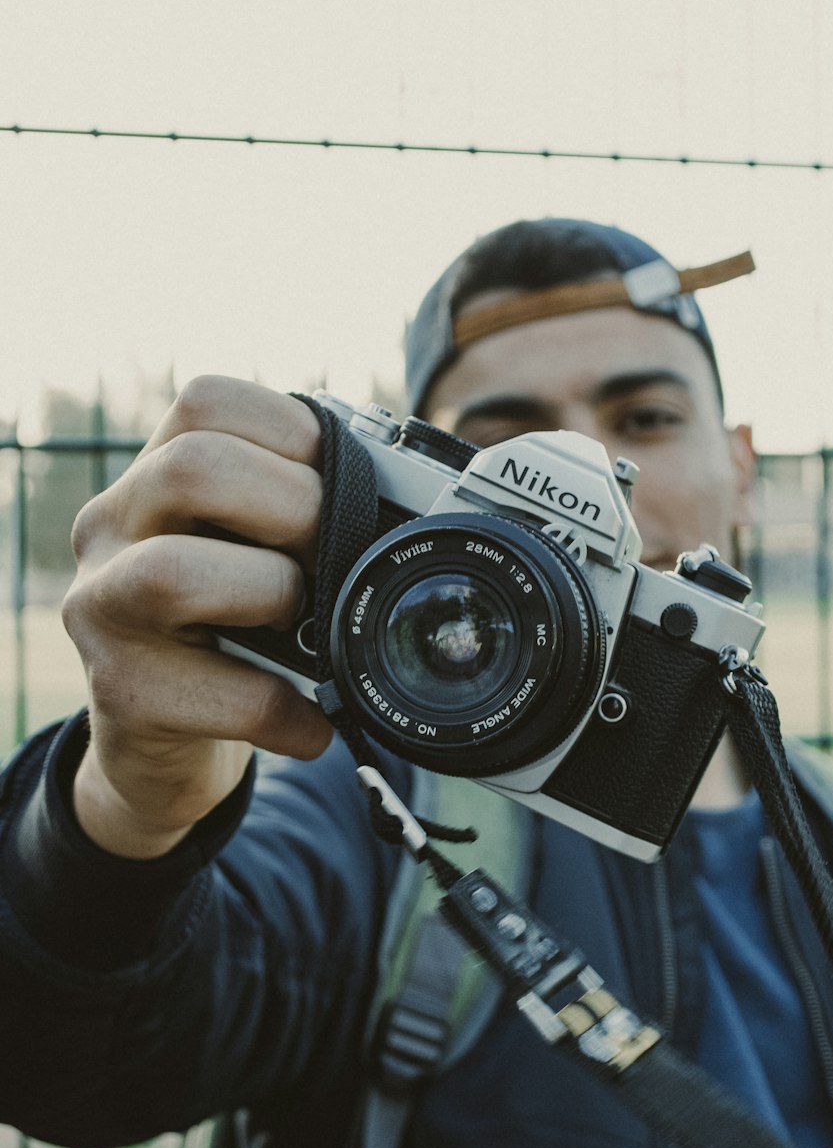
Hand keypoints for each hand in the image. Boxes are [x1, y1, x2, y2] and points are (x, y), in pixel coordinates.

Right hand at [62, 376, 333, 857]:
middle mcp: (111, 528)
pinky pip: (216, 690)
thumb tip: (415, 496)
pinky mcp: (120, 694)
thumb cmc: (229, 631)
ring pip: (173, 572)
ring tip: (306, 629)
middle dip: (293, 507)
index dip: (294, 432)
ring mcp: (101, 610)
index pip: (207, 402)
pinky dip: (285, 708)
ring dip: (272, 592)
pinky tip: (313, 723)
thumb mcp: (253, 550)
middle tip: (332, 556)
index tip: (341, 482)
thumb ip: (301, 507)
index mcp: (153, 473)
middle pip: (192, 469)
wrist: (159, 745)